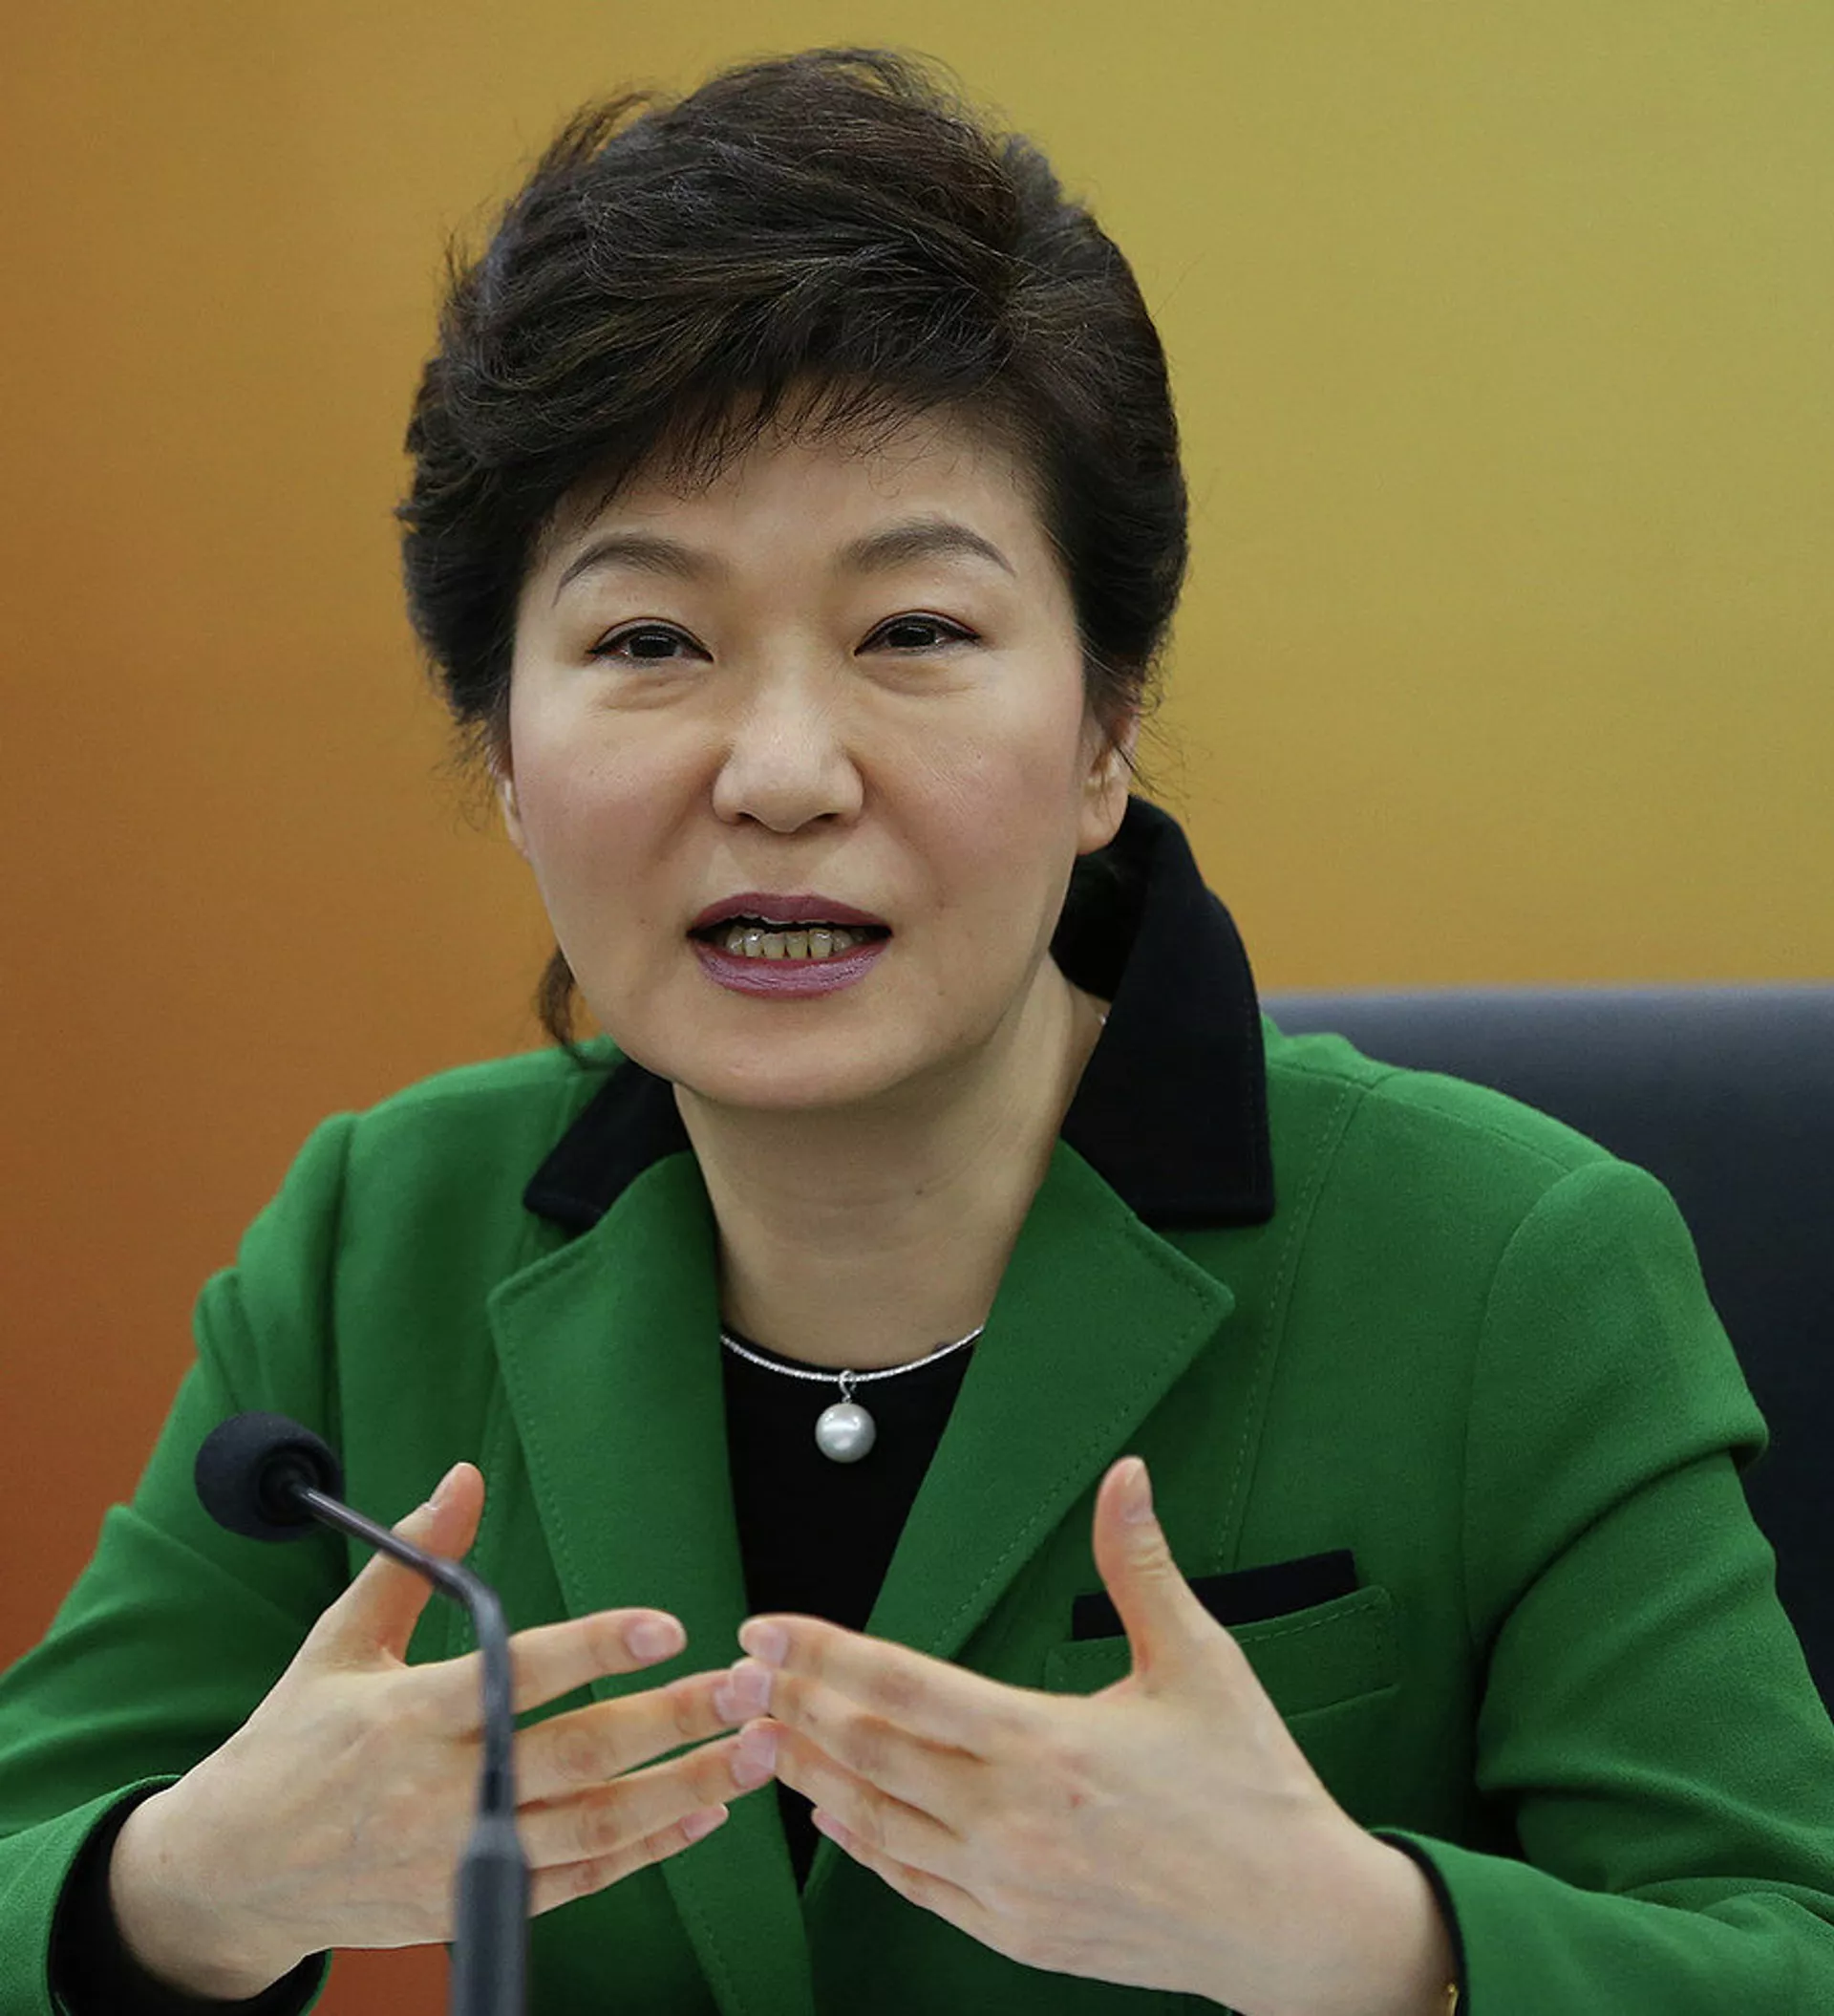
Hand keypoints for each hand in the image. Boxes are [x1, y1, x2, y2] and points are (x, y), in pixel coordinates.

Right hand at [110, 1462, 776, 1999]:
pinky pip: (578, 1883)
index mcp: (406, 1716)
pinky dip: (646, 1851)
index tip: (665, 1626)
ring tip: (754, 1752)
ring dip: (683, 1790)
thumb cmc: (291, 1742)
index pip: (515, 1676)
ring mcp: (460, 1860)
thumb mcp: (338, 1641)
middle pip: (575, 1757)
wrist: (234, 1875)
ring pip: (592, 1830)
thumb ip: (411, 1557)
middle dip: (670, 1722)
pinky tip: (702, 1811)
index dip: (594, 1649)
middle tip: (744, 1687)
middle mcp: (440, 1793)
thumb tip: (463, 1475)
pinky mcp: (472, 1910)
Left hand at [724, 1457, 1452, 2015]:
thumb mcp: (1202, 1662)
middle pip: (870, 1755)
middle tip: (735, 1675)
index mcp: (1048, 1744)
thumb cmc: (1251, 1787)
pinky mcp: (1016, 1934)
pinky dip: (863, 1847)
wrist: (1293, 1925)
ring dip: (811, 1776)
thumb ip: (1141, 1565)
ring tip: (759, 1735)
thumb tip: (1125, 1473)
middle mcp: (1013, 1821)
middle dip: (795, 1708)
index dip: (824, 1656)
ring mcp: (1008, 1887)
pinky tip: (833, 1817)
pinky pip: (915, 1884)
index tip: (765, 1629)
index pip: (904, 1690)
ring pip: (877, 1825)